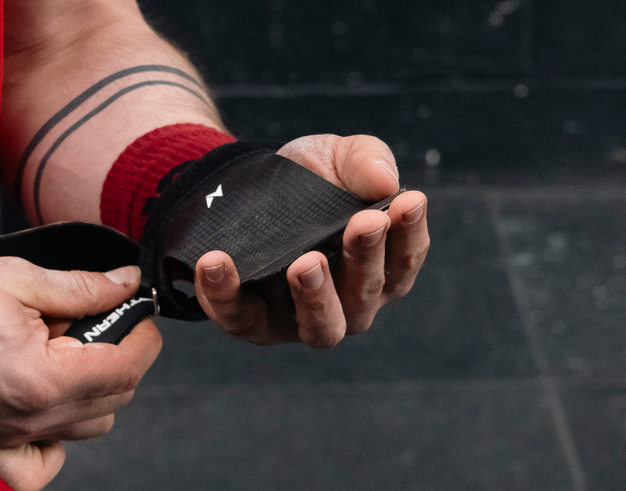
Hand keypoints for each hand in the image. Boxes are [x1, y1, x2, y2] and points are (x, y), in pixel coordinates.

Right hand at [0, 254, 162, 490]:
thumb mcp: (18, 278)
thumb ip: (82, 288)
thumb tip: (127, 283)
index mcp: (45, 377)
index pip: (126, 366)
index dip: (144, 334)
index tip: (137, 309)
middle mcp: (31, 417)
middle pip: (113, 399)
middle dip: (120, 356)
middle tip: (95, 320)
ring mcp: (9, 435)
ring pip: (86, 429)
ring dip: (94, 394)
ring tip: (65, 354)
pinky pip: (35, 467)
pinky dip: (53, 447)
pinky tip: (49, 411)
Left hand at [194, 134, 429, 347]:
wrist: (243, 187)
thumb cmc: (308, 180)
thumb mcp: (337, 156)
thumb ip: (367, 160)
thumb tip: (387, 180)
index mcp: (379, 267)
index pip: (404, 260)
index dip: (410, 233)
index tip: (409, 201)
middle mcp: (347, 303)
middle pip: (365, 295)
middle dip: (366, 258)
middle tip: (364, 222)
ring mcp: (299, 319)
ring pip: (319, 328)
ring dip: (315, 298)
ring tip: (305, 264)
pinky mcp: (250, 322)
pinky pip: (239, 317)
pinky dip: (226, 293)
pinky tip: (216, 261)